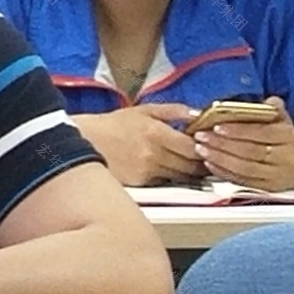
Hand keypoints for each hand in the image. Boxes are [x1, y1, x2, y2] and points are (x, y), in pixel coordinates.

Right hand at [78, 104, 204, 185]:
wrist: (83, 141)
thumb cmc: (113, 124)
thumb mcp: (143, 110)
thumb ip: (173, 111)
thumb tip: (198, 114)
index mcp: (156, 133)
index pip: (193, 147)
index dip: (206, 148)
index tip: (210, 146)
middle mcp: (153, 154)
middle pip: (190, 165)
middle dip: (202, 163)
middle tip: (208, 159)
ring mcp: (146, 170)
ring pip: (180, 176)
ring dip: (190, 173)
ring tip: (194, 166)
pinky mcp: (139, 183)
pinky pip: (164, 182)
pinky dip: (172, 178)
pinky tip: (172, 171)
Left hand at [192, 98, 293, 189]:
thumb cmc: (282, 138)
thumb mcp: (282, 121)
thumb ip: (273, 111)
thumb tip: (270, 102)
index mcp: (288, 137)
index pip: (263, 133)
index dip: (239, 130)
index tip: (217, 126)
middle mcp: (285, 157)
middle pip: (251, 151)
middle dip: (223, 144)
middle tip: (201, 136)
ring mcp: (276, 175)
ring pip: (246, 168)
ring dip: (220, 159)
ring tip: (201, 149)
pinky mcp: (266, 188)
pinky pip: (243, 181)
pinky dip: (223, 172)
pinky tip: (208, 163)